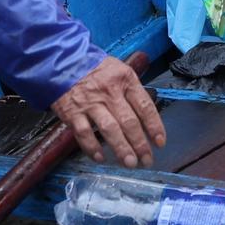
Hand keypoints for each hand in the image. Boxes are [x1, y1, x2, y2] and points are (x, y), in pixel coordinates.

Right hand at [51, 56, 166, 168]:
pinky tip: (100, 158)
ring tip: (130, 163)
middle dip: (140, 144)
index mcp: (125, 80)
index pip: (145, 106)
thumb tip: (146, 117)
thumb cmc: (96, 68)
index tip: (160, 143)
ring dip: (121, 149)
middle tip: (147, 160)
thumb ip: (132, 91)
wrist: (64, 61)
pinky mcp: (73, 112)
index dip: (155, 126)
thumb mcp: (119, 70)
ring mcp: (91, 103)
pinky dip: (92, 147)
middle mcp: (110, 92)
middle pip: (129, 122)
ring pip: (110, 129)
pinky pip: (84, 133)